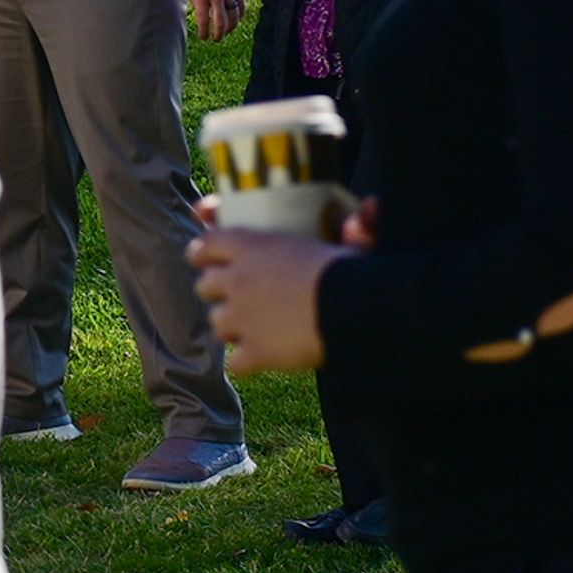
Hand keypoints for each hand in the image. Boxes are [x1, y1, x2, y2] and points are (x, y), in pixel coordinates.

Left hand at [186, 0, 244, 41]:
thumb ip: (195, 1)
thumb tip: (201, 15)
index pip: (204, 22)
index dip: (204, 33)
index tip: (204, 37)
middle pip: (222, 23)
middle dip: (219, 34)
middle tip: (216, 39)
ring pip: (234, 17)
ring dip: (231, 27)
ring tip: (227, 31)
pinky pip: (242, 6)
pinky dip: (240, 16)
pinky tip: (236, 20)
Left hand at [188, 223, 344, 372]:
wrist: (357, 310)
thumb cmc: (350, 270)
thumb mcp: (338, 240)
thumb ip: (340, 226)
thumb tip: (369, 209)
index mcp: (249, 246)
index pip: (204, 245)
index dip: (204, 253)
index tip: (208, 259)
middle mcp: (235, 279)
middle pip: (204, 286)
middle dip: (219, 292)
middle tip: (242, 297)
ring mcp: (240, 318)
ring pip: (217, 324)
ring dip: (232, 327)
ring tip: (257, 329)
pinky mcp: (254, 352)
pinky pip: (235, 362)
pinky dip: (247, 362)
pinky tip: (263, 358)